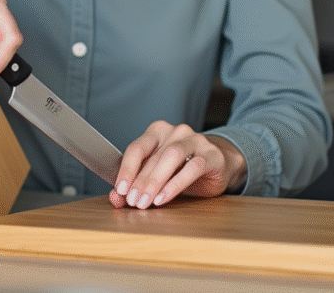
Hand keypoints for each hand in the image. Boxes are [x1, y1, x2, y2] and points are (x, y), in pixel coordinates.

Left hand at [109, 121, 246, 209]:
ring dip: (156, 181)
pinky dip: (176, 184)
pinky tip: (164, 198)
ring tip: (146, 201)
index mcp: (158, 132)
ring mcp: (196, 140)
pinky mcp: (212, 155)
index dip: (126, 169)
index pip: (137, 148)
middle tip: (132, 201)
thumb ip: (136, 186)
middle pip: (154, 156)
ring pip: (172, 156)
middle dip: (140, 181)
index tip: (120, 189)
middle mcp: (176, 131)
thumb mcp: (158, 177)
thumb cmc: (184, 170)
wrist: (219, 165)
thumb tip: (115, 198)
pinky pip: (192, 167)